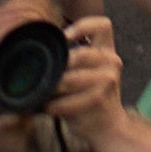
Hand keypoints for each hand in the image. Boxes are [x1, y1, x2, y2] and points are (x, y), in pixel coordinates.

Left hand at [56, 13, 125, 130]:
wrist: (108, 126)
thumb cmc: (90, 95)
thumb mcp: (87, 71)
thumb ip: (72, 58)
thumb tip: (38, 50)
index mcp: (108, 51)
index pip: (103, 25)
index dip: (82, 26)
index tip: (64, 37)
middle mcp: (112, 62)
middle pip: (81, 54)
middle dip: (59, 66)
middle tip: (47, 75)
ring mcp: (108, 81)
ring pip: (70, 79)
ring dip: (53, 87)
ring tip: (45, 93)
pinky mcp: (99, 100)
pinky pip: (67, 101)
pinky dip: (54, 106)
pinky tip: (49, 108)